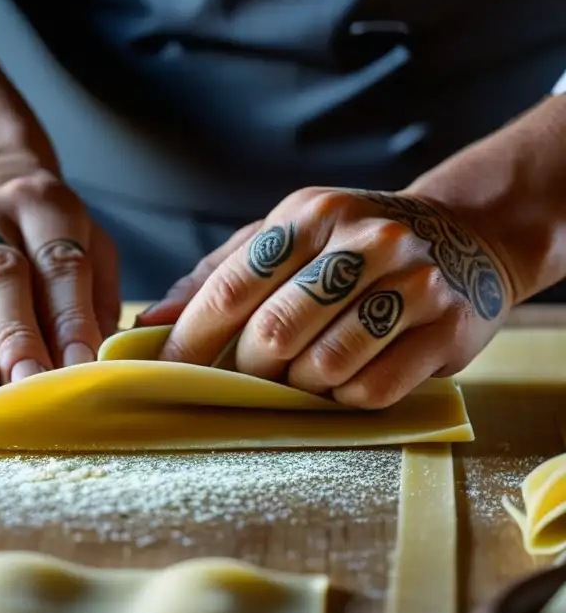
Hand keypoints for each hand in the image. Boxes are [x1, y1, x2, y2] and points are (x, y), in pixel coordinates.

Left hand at [137, 187, 515, 407]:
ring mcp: (413, 282)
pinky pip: (371, 391)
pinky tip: (348, 378)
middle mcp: (366, 241)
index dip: (192, 339)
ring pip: (324, 367)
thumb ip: (216, 277)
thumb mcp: (285, 238)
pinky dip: (345, 399)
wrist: (465, 235)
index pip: (234, 287)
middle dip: (249, 369)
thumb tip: (146, 323)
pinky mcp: (447, 327)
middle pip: (275, 332)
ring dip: (301, 386)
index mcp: (311, 214)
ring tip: (305, 372)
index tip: (165, 371)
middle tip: (251, 374)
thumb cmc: (350, 247)